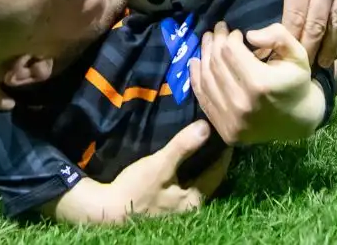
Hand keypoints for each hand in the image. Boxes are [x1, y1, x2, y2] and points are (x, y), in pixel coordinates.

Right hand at [97, 120, 216, 221]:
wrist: (108, 210)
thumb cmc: (135, 189)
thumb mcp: (160, 166)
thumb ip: (183, 147)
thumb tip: (206, 126)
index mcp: (194, 200)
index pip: (218, 173)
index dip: (223, 153)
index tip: (227, 134)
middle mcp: (191, 207)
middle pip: (209, 178)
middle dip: (212, 158)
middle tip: (215, 136)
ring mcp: (178, 207)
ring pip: (196, 181)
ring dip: (199, 165)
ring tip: (200, 143)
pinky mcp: (166, 204)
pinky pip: (184, 184)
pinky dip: (187, 171)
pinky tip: (182, 161)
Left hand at [190, 22, 325, 144]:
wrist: (298, 121)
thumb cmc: (296, 83)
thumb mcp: (297, 54)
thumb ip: (278, 36)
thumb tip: (249, 35)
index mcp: (260, 83)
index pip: (230, 51)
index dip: (230, 36)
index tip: (236, 32)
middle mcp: (242, 103)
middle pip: (216, 63)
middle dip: (215, 42)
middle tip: (218, 30)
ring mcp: (231, 120)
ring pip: (206, 79)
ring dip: (204, 56)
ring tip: (208, 42)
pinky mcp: (225, 130)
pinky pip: (204, 100)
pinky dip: (196, 79)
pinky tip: (196, 62)